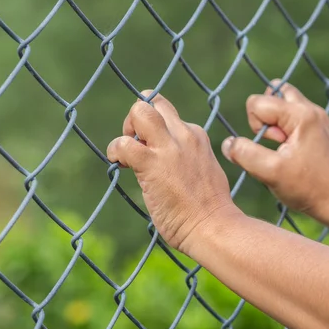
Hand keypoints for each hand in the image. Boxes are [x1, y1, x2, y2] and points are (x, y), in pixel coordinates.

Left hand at [107, 91, 238, 251]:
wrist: (213, 227)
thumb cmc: (208, 209)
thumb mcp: (202, 169)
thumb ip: (186, 157)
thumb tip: (168, 161)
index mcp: (196, 136)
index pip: (167, 113)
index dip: (152, 127)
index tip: (149, 147)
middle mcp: (184, 135)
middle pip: (153, 101)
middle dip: (136, 117)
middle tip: (135, 142)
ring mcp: (169, 148)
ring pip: (139, 110)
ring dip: (125, 129)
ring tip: (126, 153)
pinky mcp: (152, 164)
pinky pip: (123, 143)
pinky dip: (115, 151)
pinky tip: (119, 165)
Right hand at [221, 80, 328, 222]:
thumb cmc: (308, 188)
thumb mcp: (269, 173)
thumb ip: (244, 154)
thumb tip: (228, 143)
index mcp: (301, 115)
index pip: (257, 103)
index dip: (253, 126)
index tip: (270, 147)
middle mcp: (311, 110)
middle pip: (272, 92)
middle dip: (265, 118)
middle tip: (276, 143)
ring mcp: (318, 118)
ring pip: (284, 103)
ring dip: (275, 123)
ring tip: (283, 148)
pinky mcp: (320, 129)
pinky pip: (293, 117)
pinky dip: (286, 131)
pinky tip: (292, 154)